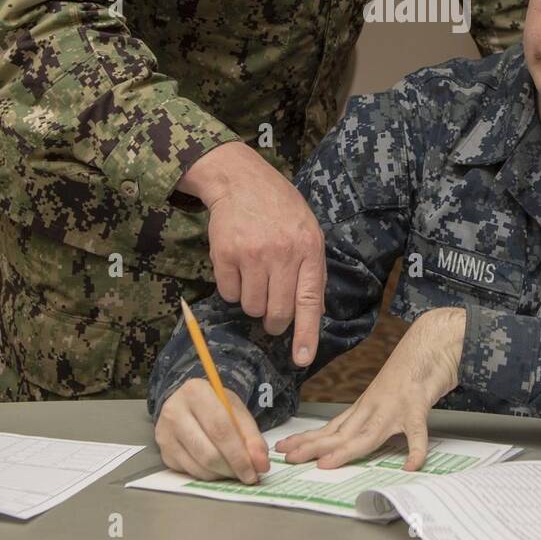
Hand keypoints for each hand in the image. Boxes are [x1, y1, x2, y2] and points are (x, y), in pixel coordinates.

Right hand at [155, 379, 270, 484]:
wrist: (188, 405)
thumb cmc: (215, 406)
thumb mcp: (236, 410)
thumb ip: (251, 436)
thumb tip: (261, 464)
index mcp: (195, 392)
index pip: (221, 428)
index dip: (240, 454)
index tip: (257, 470)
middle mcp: (174, 412)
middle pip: (208, 452)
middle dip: (233, 468)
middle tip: (248, 475)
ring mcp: (165, 434)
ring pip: (199, 466)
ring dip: (222, 474)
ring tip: (235, 470)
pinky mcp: (164, 453)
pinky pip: (191, 473)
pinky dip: (209, 476)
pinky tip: (219, 469)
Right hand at [176, 141, 325, 364]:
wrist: (241, 180)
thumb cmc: (280, 209)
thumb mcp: (309, 232)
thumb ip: (313, 272)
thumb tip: (315, 312)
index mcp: (309, 249)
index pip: (309, 301)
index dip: (306, 334)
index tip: (301, 360)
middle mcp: (282, 252)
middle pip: (276, 313)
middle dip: (274, 321)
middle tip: (271, 313)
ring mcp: (252, 254)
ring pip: (250, 307)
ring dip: (252, 301)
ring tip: (255, 275)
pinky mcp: (225, 254)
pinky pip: (227, 294)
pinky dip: (232, 288)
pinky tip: (238, 265)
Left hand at [273, 307, 466, 471]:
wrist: (433, 341)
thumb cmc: (412, 369)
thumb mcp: (387, 395)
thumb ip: (373, 416)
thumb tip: (356, 435)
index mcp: (366, 405)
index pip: (332, 426)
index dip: (308, 438)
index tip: (286, 447)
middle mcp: (375, 407)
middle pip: (341, 432)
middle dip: (313, 446)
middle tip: (288, 457)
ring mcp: (395, 406)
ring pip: (367, 433)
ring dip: (345, 450)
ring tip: (326, 464)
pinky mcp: (417, 405)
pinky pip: (417, 432)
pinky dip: (415, 450)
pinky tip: (411, 465)